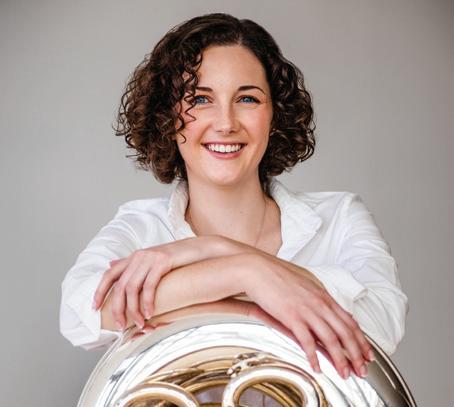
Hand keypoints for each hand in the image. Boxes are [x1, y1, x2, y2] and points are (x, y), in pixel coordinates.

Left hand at [93, 247, 173, 329]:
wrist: (199, 250)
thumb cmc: (177, 259)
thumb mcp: (151, 259)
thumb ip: (131, 263)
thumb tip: (110, 264)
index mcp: (134, 257)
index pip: (110, 274)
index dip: (100, 291)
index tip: (95, 308)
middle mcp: (139, 256)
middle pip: (120, 285)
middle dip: (118, 308)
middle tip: (120, 325)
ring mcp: (151, 258)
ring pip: (133, 288)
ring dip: (134, 309)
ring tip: (139, 323)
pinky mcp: (163, 261)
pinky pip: (149, 286)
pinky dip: (147, 302)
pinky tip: (150, 313)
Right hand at [243, 253, 373, 379]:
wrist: (257, 269)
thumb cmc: (276, 274)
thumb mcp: (303, 281)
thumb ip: (315, 295)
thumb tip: (323, 305)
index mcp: (323, 295)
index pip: (349, 320)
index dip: (361, 339)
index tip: (366, 353)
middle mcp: (319, 302)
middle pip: (345, 332)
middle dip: (357, 354)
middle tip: (362, 370)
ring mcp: (306, 310)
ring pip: (331, 339)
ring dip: (340, 360)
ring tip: (345, 374)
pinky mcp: (291, 316)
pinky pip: (307, 341)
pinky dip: (314, 357)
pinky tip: (316, 367)